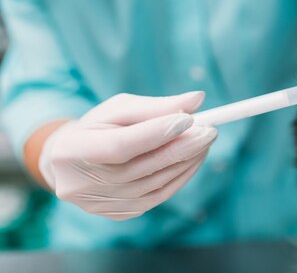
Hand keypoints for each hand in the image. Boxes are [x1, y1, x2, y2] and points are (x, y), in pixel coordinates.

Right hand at [39, 91, 216, 219]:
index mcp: (72, 150)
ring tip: (205, 141)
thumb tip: (197, 99)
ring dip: (186, 162)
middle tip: (210, 131)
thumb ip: (157, 106)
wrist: (69, 161)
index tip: (189, 119)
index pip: (120, 146)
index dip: (156, 133)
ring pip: (154, 185)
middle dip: (182, 148)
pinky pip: (157, 197)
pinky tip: (193, 159)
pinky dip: (180, 177)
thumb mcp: (119, 109)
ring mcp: (99, 204)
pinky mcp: (117, 214)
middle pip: (141, 168)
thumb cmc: (97, 126)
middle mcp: (81, 184)